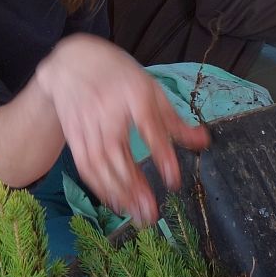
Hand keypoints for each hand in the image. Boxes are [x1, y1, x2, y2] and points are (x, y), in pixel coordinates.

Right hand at [31, 35, 207, 224]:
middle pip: (119, 152)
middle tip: (152, 213)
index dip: (161, 155)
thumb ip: (175, 120)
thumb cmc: (119, 76)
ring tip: (137, 213)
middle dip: (134, 186)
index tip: (173, 181)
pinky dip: (99, 187)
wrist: (70, 63)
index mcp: (134, 94)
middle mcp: (108, 110)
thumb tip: (204, 141)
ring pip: (100, 164)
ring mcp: (87, 123)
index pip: (149, 126)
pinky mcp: (73, 135)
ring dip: (118, 192)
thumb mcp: (151, 89)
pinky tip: (114, 202)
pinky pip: (85, 165)